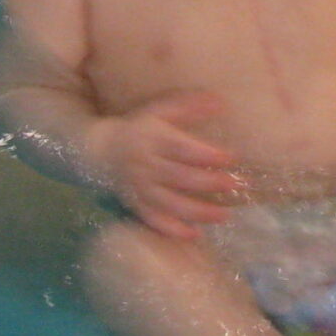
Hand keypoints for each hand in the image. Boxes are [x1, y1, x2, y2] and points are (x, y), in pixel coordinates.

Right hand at [88, 92, 236, 237]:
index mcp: (152, 139)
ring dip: (197, 212)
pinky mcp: (136, 204)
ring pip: (169, 203)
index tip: (230, 157)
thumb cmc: (139, 128)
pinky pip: (153, 220)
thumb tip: (220, 101)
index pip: (180, 148)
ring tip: (225, 216)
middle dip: (208, 182)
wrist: (101, 150)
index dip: (204, 154)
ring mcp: (140, 187)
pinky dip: (172, 229)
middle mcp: (145, 164)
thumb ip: (188, 106)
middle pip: (178, 176)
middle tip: (235, 184)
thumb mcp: (159, 111)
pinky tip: (194, 234)